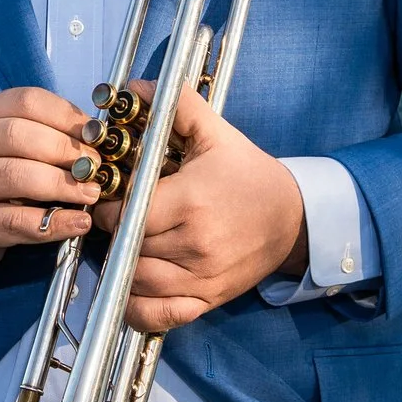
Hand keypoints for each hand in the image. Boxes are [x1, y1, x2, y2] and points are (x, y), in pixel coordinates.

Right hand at [0, 87, 102, 279]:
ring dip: (61, 183)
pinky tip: (78, 222)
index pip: (24, 100)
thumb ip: (43, 135)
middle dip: (64, 148)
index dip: (65, 115)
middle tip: (94, 165)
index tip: (93, 134)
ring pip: (14, 175)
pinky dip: (53, 222)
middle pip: (17, 135)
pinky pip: (17, 221)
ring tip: (90, 192)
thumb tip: (95, 136)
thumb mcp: (7, 148)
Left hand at [91, 83, 306, 334]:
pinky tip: (135, 286)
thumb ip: (176, 106)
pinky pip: (159, 315)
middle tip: (116, 218)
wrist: (293, 217)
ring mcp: (201, 278)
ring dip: (123, 264)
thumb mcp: (216, 133)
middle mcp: (194, 244)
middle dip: (114, 232)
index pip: (125, 213)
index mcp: (190, 202)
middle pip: (127, 246)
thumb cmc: (248, 174)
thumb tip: (136, 86)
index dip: (108, 205)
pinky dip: (139, 307)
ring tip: (127, 244)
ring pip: (136, 281)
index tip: (111, 196)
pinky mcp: (208, 300)